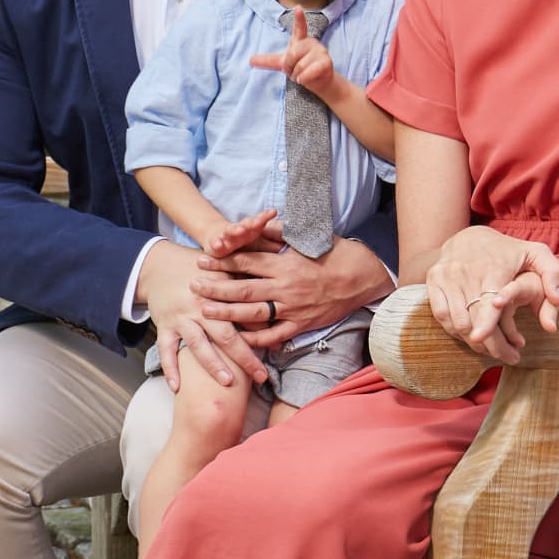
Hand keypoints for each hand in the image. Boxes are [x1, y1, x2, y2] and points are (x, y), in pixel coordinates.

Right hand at [140, 239, 264, 390]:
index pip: (246, 314)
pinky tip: (177, 387)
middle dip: (244, 357)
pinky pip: (166, 350)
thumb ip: (250, 285)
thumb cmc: (199, 270)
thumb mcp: (226, 270)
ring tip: (227, 383)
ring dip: (212, 364)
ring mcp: (182, 317)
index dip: (264, 331)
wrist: (160, 265)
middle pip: (226, 334)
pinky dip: (170, 368)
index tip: (280, 346)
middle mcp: (201, 306)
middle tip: (261, 376)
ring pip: (198, 344)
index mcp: (221, 292)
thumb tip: (276, 304)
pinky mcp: (165, 325)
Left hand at [194, 235, 389, 347]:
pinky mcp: (302, 324)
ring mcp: (293, 308)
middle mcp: (286, 287)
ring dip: (227, 312)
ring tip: (206, 310)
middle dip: (216, 287)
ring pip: (253, 313)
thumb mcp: (310, 237)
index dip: (223, 260)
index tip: (204, 258)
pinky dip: (256, 337)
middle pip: (243, 288)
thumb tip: (259, 221)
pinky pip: (274, 334)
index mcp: (286, 263)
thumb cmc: (337, 254)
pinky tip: (238, 336)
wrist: (364, 279)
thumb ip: (281, 230)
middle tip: (194, 285)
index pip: (247, 261)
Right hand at [209, 209, 280, 257]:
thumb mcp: (258, 242)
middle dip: (252, 222)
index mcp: (250, 229)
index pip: (259, 221)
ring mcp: (226, 237)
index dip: (265, 217)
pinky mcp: (215, 247)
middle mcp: (238, 231)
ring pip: (231, 232)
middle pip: (246, 224)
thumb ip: (272, 244)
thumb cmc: (242, 242)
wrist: (216, 240)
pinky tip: (218, 245)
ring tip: (240, 230)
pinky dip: (216, 244)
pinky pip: (215, 245)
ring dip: (235, 230)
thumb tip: (293, 247)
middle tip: (259, 221)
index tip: (273, 212)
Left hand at [246, 11, 346, 105]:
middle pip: (292, 54)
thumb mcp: (283, 63)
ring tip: (303, 75)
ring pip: (299, 66)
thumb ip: (268, 60)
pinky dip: (303, 80)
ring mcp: (321, 51)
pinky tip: (307, 79)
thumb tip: (250, 60)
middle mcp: (311, 42)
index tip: (298, 8)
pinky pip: (307, 73)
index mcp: (300, 40)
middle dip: (289, 68)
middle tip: (295, 71)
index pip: (300, 27)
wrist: (319, 81)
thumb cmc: (302, 68)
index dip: (299, 18)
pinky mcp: (326, 63)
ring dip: (297, 76)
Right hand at [425, 226, 558, 361]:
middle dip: (491, 344)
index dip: (484, 320)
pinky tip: (472, 336)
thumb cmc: (510, 251)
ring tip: (493, 350)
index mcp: (494, 267)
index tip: (480, 337)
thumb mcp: (538, 255)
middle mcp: (466, 270)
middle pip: (474, 317)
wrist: (472, 235)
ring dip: (474, 342)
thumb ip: (554, 275)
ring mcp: (447, 275)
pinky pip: (441, 314)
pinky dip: (455, 331)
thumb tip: (557, 301)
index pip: (487, 298)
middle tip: (511, 358)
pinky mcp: (433, 279)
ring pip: (457, 320)